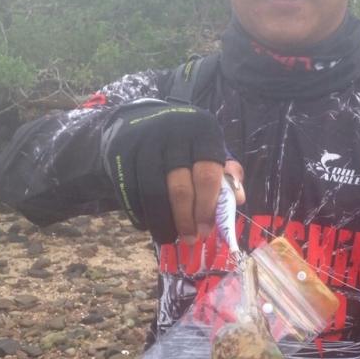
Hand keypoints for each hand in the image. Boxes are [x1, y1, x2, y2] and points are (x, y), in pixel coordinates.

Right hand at [102, 103, 226, 242]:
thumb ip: (226, 174)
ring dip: (162, 221)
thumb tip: (239, 199)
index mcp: (203, 130)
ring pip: (154, 192)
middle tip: (189, 239)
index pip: (209, 175)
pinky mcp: (120, 151)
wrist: (137, 119)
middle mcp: (174, 131)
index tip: (207, 230)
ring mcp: (144, 141)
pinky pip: (131, 191)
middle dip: (186, 219)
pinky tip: (150, 223)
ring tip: (169, 237)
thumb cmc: (182, 143)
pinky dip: (141, 213)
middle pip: (181, 187)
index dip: (208, 207)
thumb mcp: (208, 149)